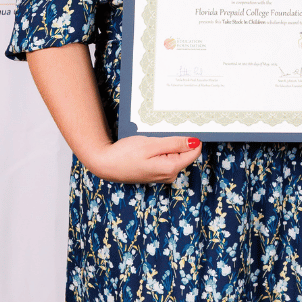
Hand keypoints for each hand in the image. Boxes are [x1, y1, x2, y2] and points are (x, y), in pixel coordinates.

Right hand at [82, 135, 203, 183]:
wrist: (106, 164)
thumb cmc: (126, 153)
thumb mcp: (151, 144)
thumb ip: (175, 144)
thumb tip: (195, 142)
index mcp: (171, 168)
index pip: (194, 152)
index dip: (192, 138)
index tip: (186, 127)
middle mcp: (169, 175)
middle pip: (185, 152)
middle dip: (177, 141)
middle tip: (160, 134)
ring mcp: (163, 175)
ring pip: (175, 154)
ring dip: (168, 144)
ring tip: (152, 140)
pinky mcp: (156, 172)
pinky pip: (166, 157)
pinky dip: (161, 149)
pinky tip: (149, 145)